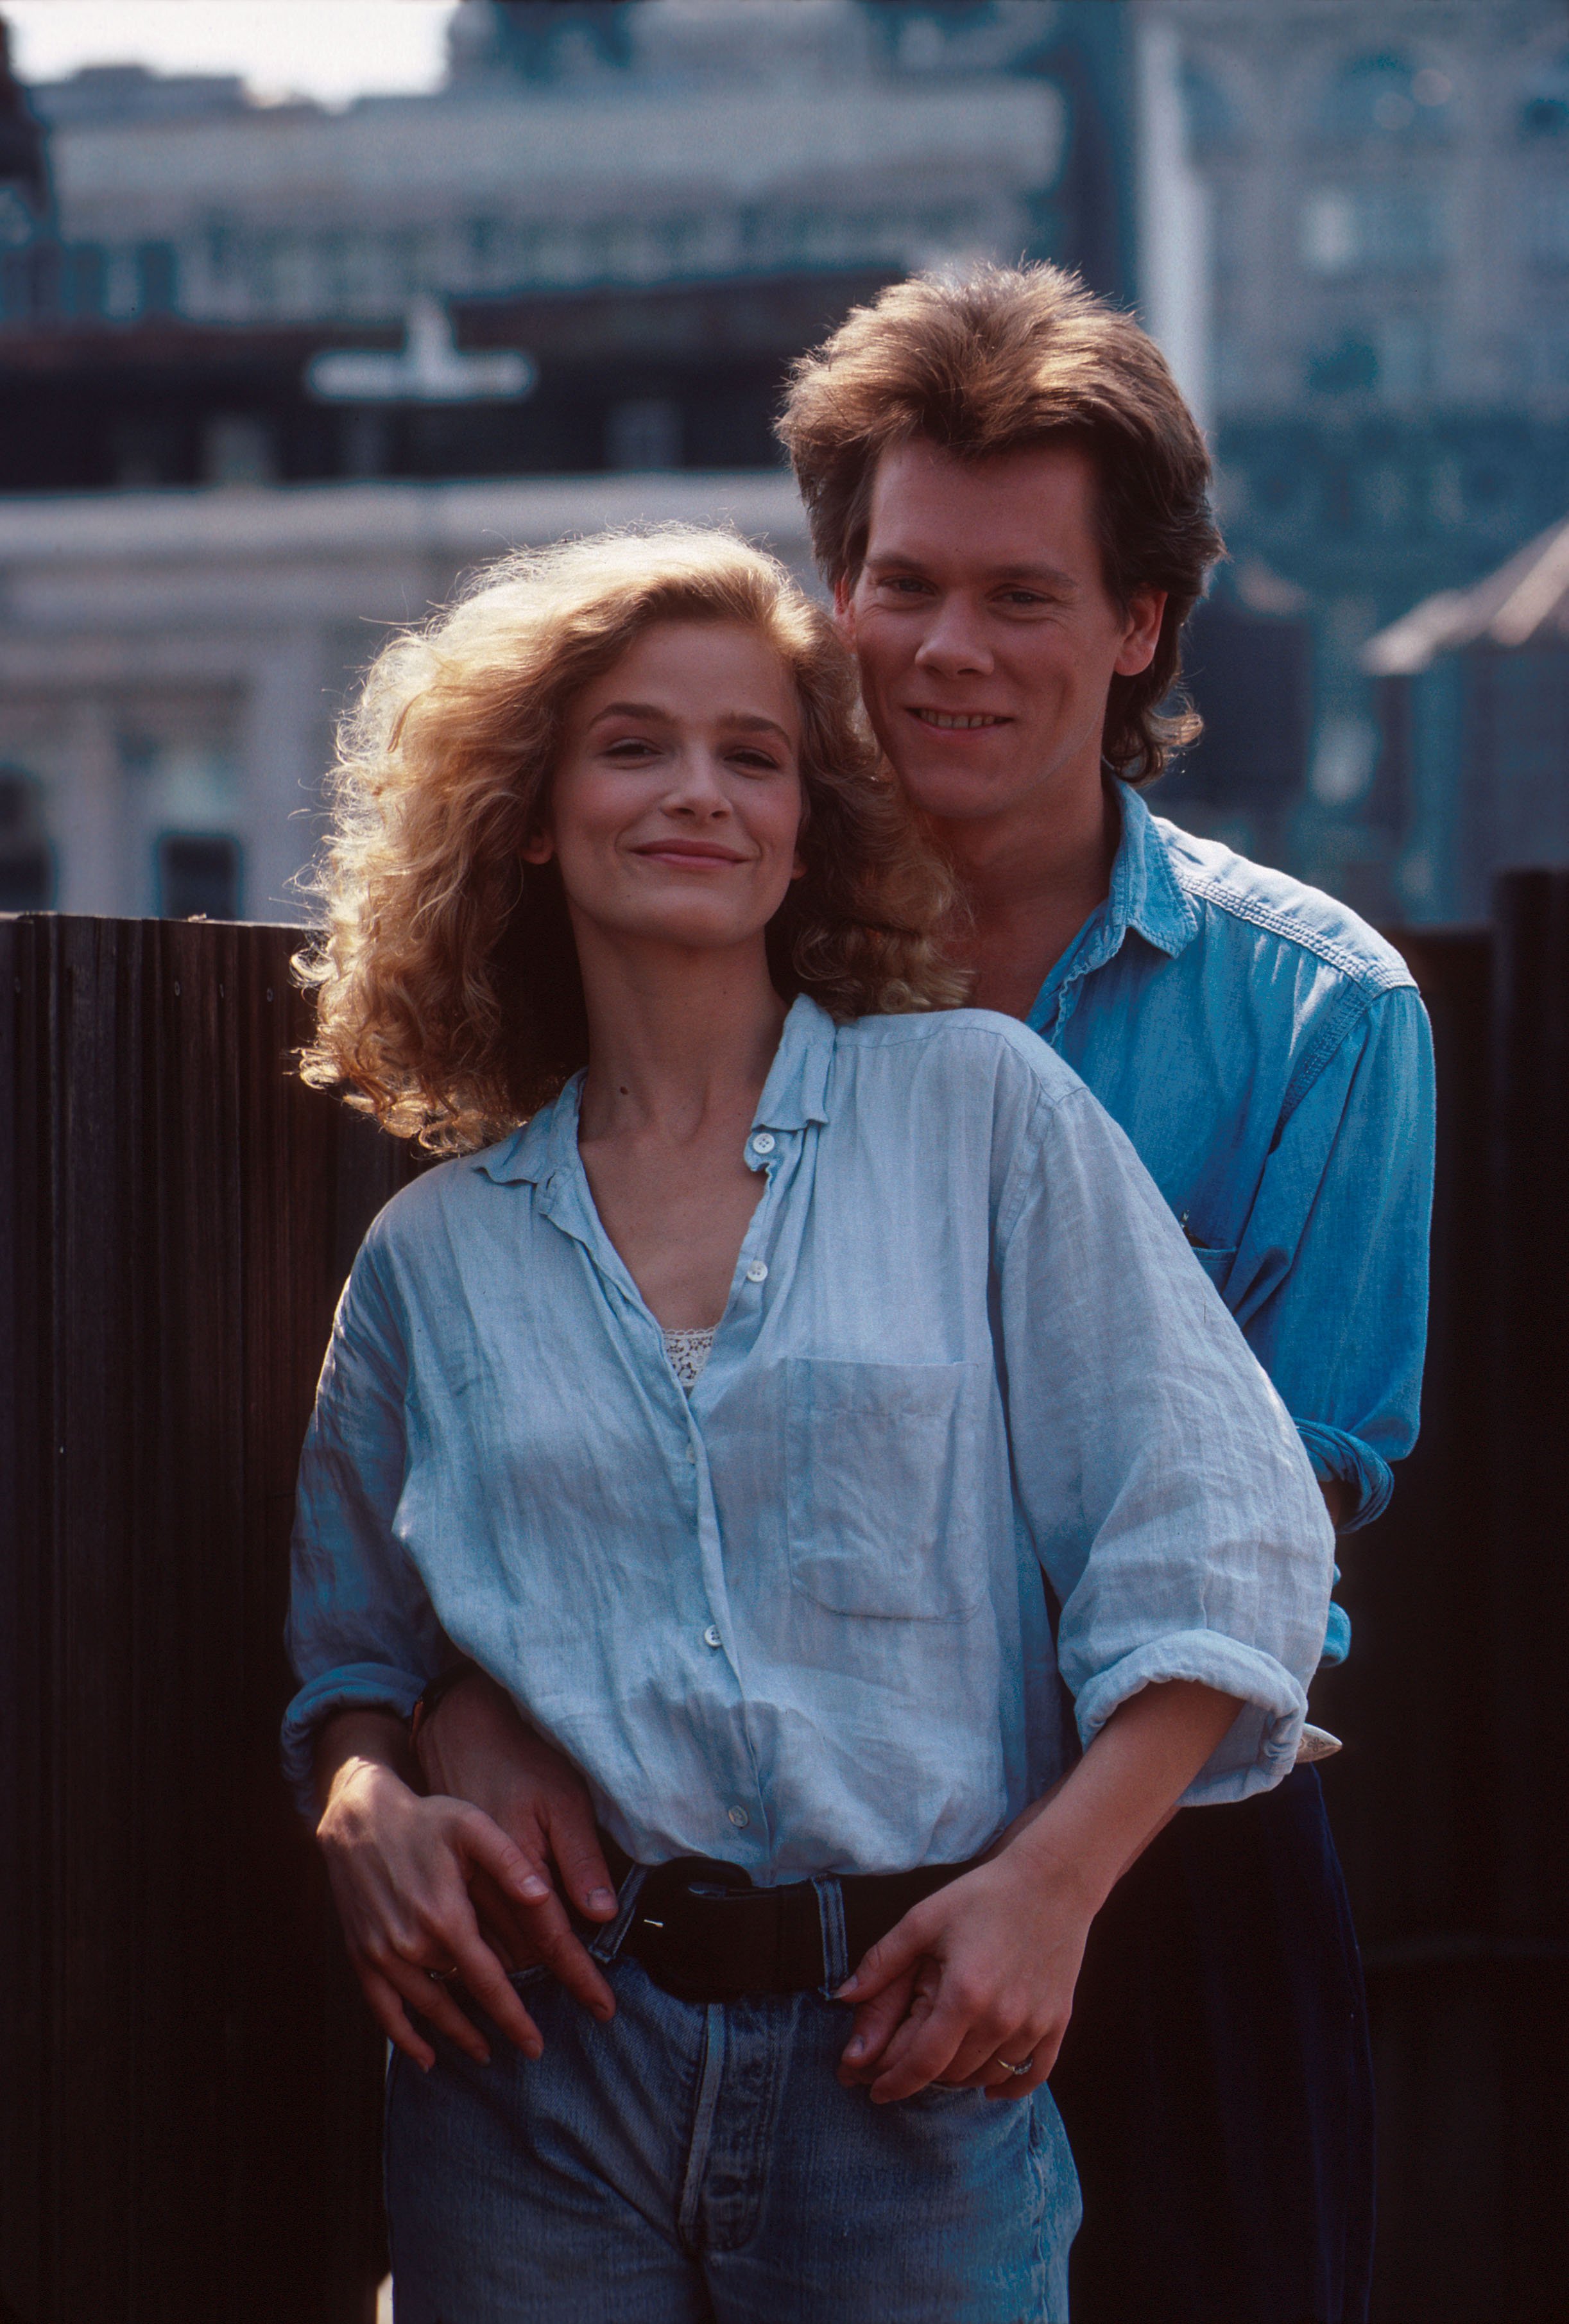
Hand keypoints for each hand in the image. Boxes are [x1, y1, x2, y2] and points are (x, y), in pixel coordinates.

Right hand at [317, 1748, 591, 2071]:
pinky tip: (425, 2056)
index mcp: (446, 1918)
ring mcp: (382, 1954)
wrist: (358, 1817)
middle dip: (494, 2027)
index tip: (536, 2044)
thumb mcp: (473, 1826)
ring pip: (426, 2009)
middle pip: (461, 2000)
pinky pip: (382, 2009)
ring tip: (483, 2051)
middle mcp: (412, 1944)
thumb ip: (510, 1862)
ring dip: (456, 2035)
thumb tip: (543, 1896)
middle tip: (526, 2050)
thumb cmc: (424, 1818)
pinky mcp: (361, 1955)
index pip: (489, 1983)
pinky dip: (404, 2037)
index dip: (514, 2017)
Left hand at [835, 1678, 1246, 2103]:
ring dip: (957, 2078)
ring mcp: (1033, 2025)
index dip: (892, 2083)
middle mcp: (1001, 2019)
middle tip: (896, 2073)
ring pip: (986, 2077)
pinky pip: (1032, 2074)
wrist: (1053, 1880)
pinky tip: (988, 2084)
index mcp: (963, 1995)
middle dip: (918, 2079)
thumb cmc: (984, 1895)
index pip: (921, 2062)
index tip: (874, 2091)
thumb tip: (844, 1997)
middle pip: (950, 2074)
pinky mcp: (1057, 2023)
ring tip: (937, 2065)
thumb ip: (883, 1962)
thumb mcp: (924, 1919)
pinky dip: (1008, 2086)